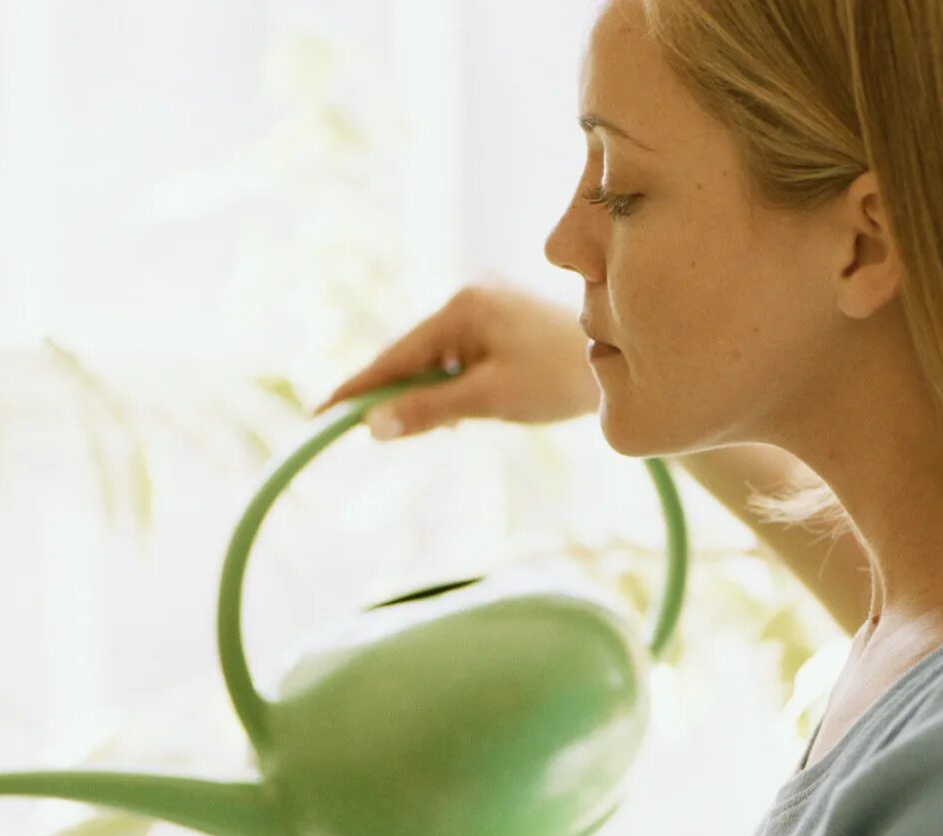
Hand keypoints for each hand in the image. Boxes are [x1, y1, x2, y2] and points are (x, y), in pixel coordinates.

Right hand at [311, 281, 598, 438]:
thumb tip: (374, 427)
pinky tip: (475, 407)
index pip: (396, 357)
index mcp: (463, 306)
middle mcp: (470, 294)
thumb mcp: (489, 399)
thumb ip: (430, 411)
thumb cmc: (560, 378)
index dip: (357, 389)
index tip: (319, 415)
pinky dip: (456, 385)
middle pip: (414, 357)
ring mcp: (486, 304)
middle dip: (403, 397)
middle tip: (383, 433)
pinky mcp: (501, 319)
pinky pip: (460, 357)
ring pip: (438, 361)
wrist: (623, 360)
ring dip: (436, 396)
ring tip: (463, 422)